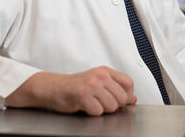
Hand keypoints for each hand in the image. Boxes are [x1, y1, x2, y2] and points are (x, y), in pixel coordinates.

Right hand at [5, 66, 136, 115]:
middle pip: (122, 97)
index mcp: (105, 71)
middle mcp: (100, 75)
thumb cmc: (74, 86)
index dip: (127, 96)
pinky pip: (97, 111)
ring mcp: (91, 84)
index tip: (120, 101)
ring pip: (111, 106)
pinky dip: (92, 113)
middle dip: (114, 105)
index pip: (128, 83)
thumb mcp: (97, 82)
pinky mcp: (82, 94)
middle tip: (101, 104)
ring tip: (92, 104)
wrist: (51, 87)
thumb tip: (133, 98)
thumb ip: (115, 88)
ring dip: (103, 110)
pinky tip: (85, 107)